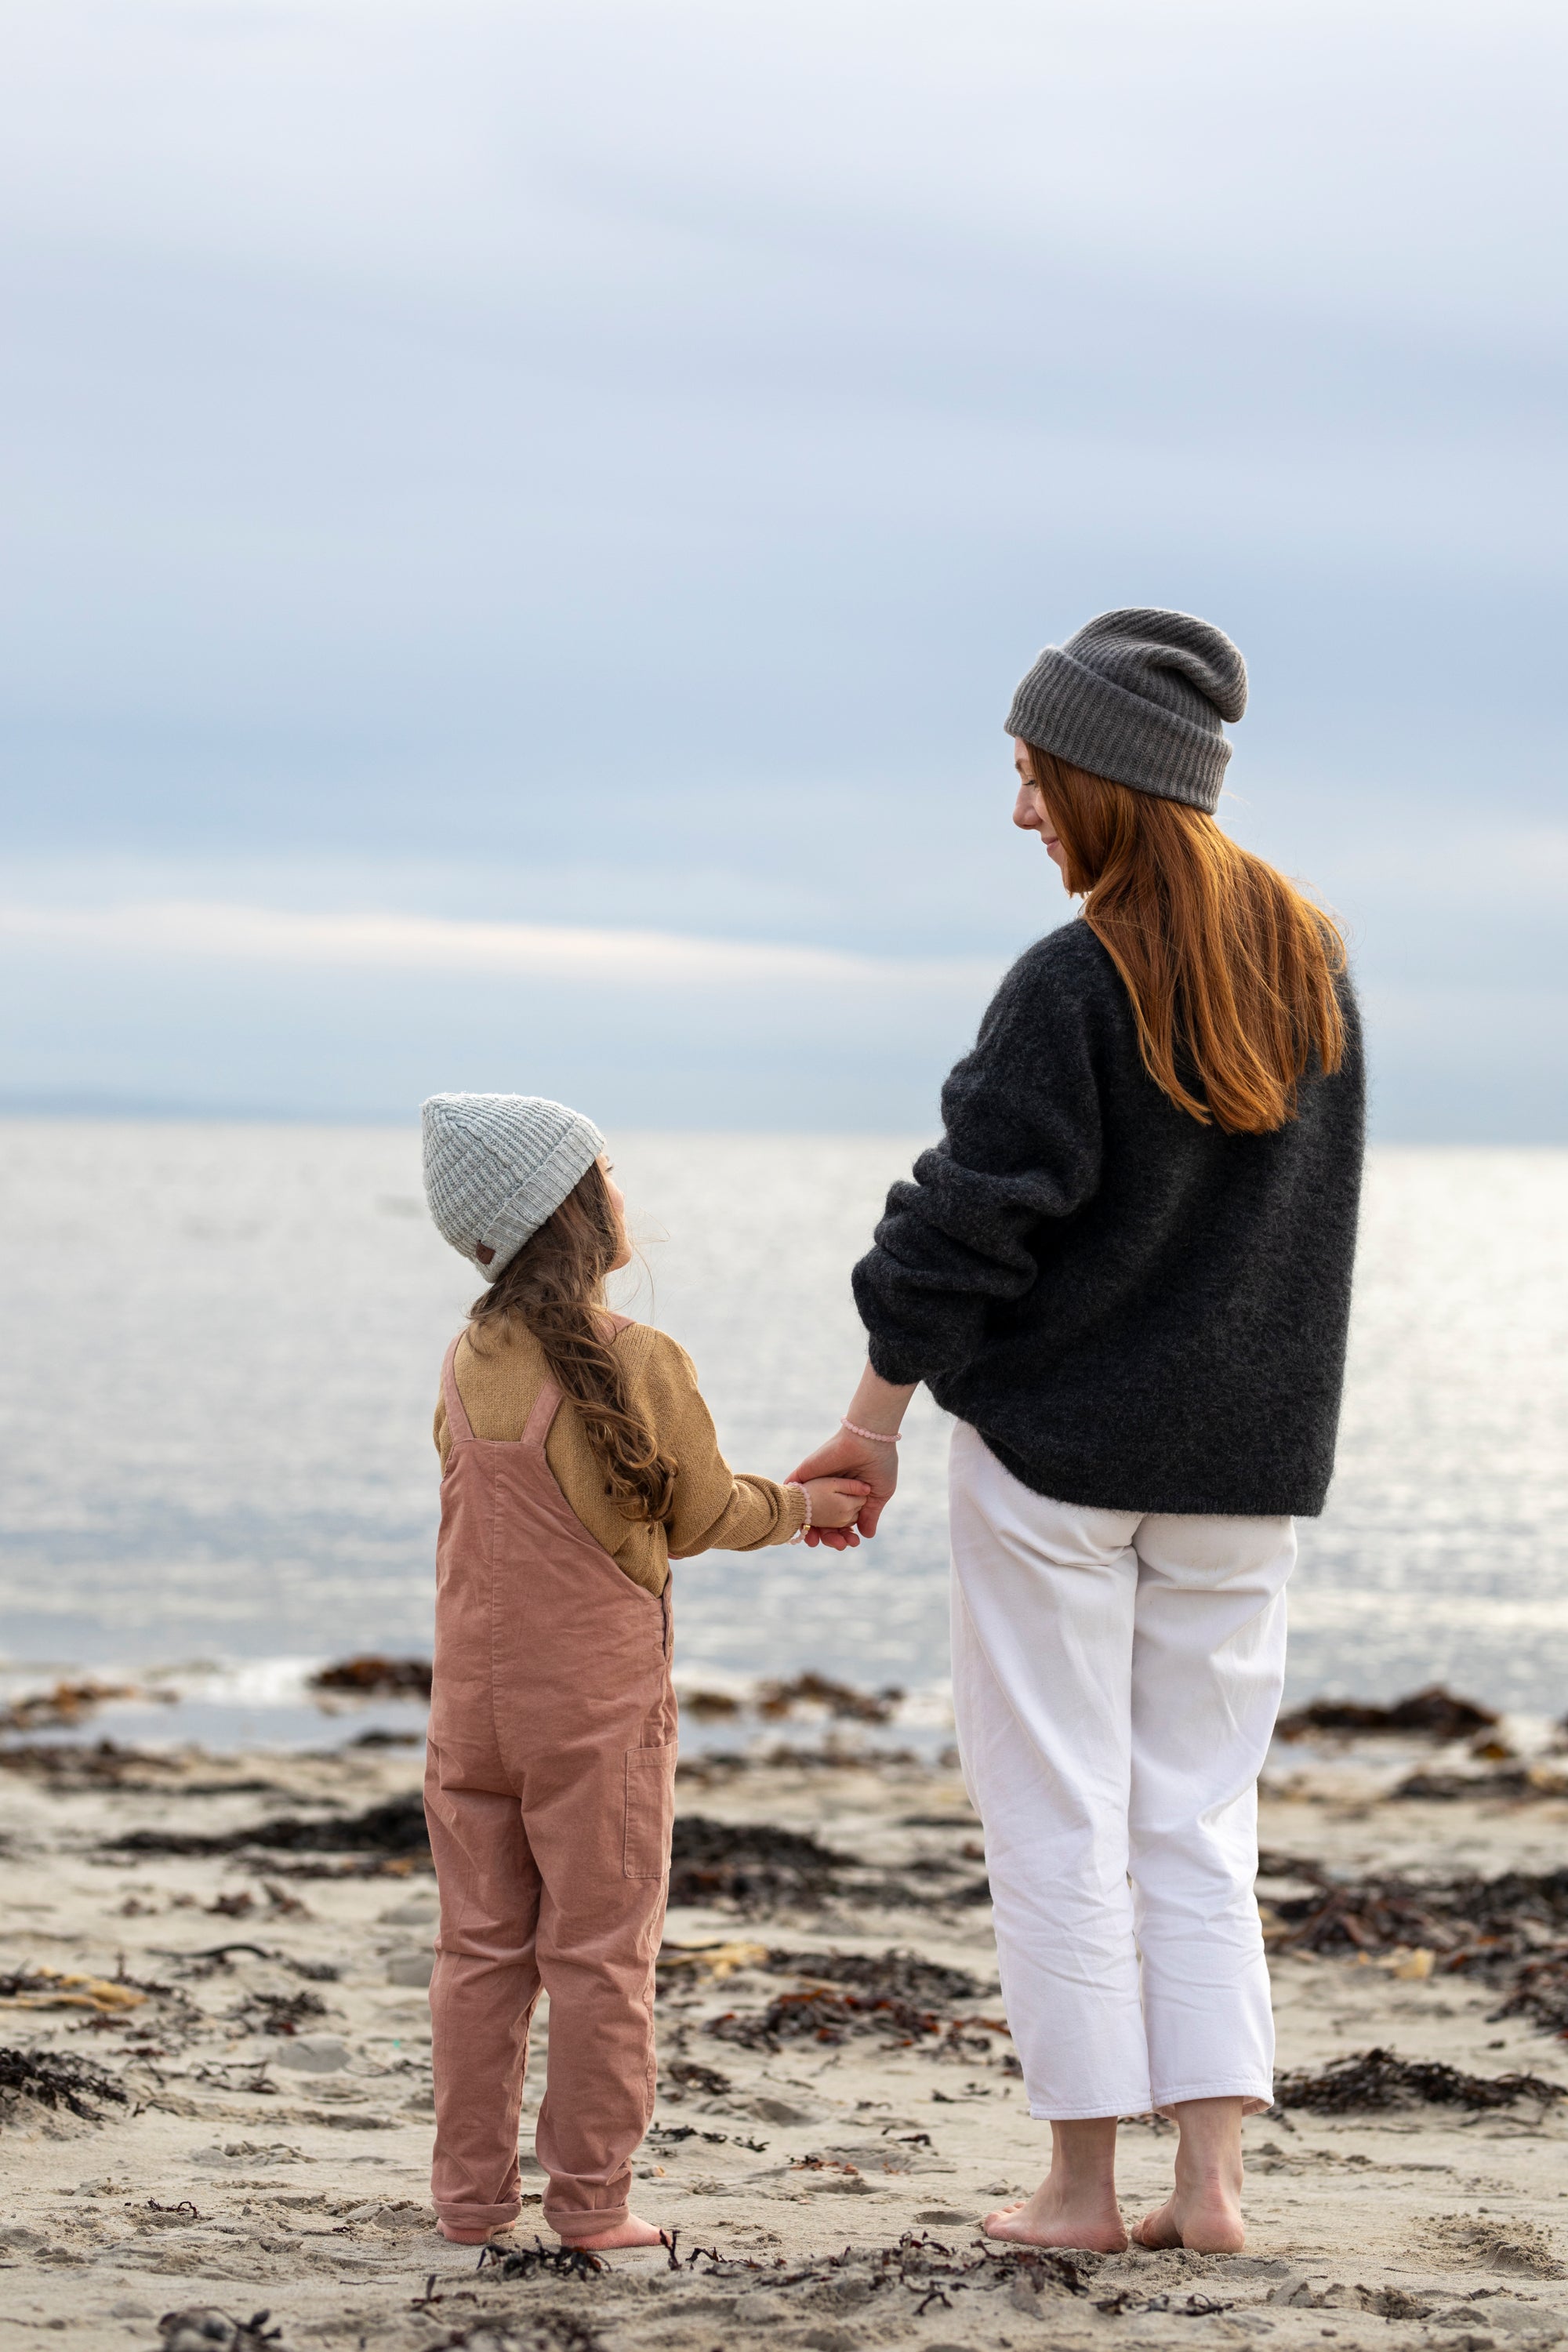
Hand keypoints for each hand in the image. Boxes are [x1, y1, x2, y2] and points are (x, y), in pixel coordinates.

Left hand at [788, 1428, 897, 1550]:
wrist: (869, 1441)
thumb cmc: (879, 1464)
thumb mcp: (878, 1494)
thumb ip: (870, 1515)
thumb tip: (866, 1536)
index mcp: (848, 1495)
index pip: (841, 1521)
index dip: (844, 1535)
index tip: (851, 1543)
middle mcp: (831, 1491)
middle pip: (824, 1521)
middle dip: (829, 1537)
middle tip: (838, 1545)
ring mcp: (817, 1484)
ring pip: (807, 1513)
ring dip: (809, 1530)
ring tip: (815, 1541)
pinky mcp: (805, 1474)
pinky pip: (792, 1495)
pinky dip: (792, 1512)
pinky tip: (799, 1527)